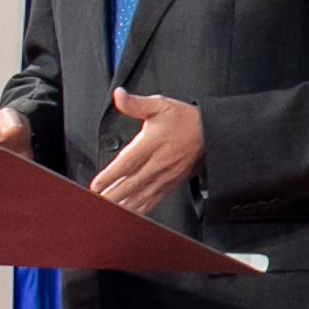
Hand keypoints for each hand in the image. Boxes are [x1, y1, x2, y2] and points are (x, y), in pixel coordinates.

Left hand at [89, 90, 203, 212]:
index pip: (128, 162)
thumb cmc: (185, 120)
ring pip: (140, 194)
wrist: (211, 133)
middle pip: (131, 183)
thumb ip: (136, 103)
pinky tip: (129, 212)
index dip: (111, 175)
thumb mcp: (160, 105)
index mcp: (152, 143)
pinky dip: (140, 208)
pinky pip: (153, 199)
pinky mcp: (170, 184)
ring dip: (123, 205)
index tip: (96, 184)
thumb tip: (119, 96)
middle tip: (97, 203)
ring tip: (108, 212)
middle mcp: (158, 163)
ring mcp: (164, 176)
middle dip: (112, 195)